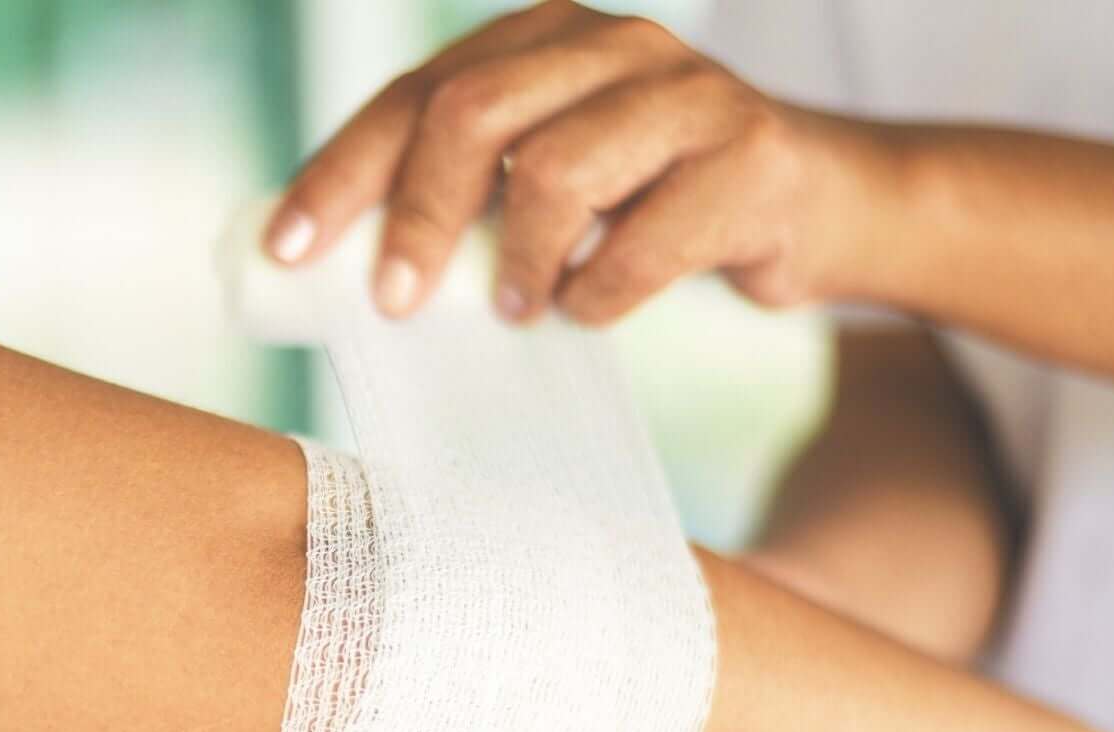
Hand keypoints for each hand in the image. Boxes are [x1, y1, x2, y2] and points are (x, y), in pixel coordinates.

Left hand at [264, 1, 888, 324]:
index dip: (341, 172)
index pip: (415, 94)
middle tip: (395, 300)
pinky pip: (645, 240)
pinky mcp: (751, 156)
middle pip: (470, 116)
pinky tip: (594, 310)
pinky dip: (603, 294)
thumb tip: (346, 271)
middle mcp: (612, 45)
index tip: (289, 250)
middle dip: (416, 218)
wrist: (824, 204)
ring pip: (554, 172)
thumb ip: (475, 194)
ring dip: (519, 263)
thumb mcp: (561, 178)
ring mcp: (687, 91)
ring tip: (522, 309)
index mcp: (545, 39)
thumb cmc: (661, 202)